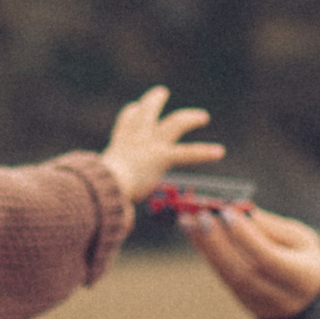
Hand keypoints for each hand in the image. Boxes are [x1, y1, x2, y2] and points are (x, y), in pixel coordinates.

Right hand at [101, 85, 222, 204]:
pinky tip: (219, 152)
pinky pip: (188, 153)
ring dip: (190, 118)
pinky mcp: (162, 156)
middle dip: (153, 101)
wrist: (105, 184)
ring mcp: (149, 144)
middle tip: (161, 92)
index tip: (134, 107)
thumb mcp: (106, 192)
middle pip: (145, 113)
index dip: (130, 114)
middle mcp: (134, 140)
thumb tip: (122, 226)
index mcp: (118, 147)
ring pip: (174, 123)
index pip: (125, 124)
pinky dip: (204, 153)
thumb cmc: (100, 190)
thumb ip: (118, 204)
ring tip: (203, 117)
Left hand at [181, 200, 319, 318]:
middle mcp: (281, 296)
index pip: (268, 259)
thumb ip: (270, 227)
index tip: (228, 212)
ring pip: (228, 275)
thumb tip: (240, 210)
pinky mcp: (244, 302)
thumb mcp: (300, 238)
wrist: (311, 297)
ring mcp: (261, 304)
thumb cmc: (305, 257)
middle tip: (200, 215)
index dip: (246, 236)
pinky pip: (223, 277)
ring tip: (188, 220)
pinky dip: (208, 253)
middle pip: (242, 270)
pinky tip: (195, 234)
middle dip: (218, 241)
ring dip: (205, 246)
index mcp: (302, 277)